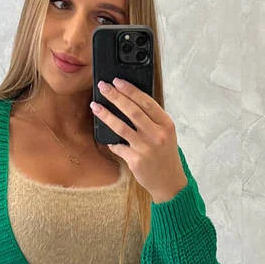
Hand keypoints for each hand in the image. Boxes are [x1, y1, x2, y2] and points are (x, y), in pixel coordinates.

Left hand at [90, 79, 187, 202]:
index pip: (146, 101)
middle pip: (132, 111)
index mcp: (166, 124)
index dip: (130, 90)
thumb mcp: (166, 134)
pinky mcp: (136, 160)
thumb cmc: (165, 155)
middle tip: (103, 86)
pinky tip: (107, 139)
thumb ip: (153, 119)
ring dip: (106, 114)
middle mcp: (157, 135)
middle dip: (115, 96)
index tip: (118, 81)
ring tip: (95, 106)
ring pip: (121, 126)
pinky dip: (112, 142)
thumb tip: (130, 101)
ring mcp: (146, 148)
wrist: (169, 182)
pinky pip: (118, 146)